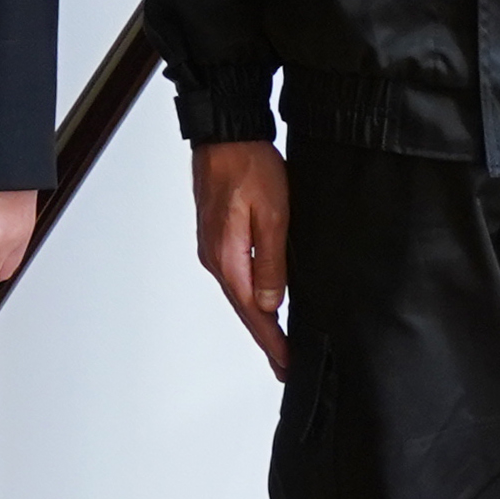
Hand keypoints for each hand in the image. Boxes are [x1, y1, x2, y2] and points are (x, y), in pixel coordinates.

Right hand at [191, 141, 290, 378]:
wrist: (224, 133)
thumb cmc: (248, 165)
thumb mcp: (272, 214)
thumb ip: (272, 262)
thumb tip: (271, 303)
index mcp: (228, 258)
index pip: (253, 313)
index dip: (271, 342)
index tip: (286, 365)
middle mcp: (215, 258)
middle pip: (243, 309)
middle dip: (265, 338)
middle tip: (284, 364)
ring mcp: (213, 248)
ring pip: (238, 293)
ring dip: (257, 319)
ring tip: (276, 341)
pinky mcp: (217, 236)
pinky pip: (235, 275)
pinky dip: (249, 295)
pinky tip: (261, 300)